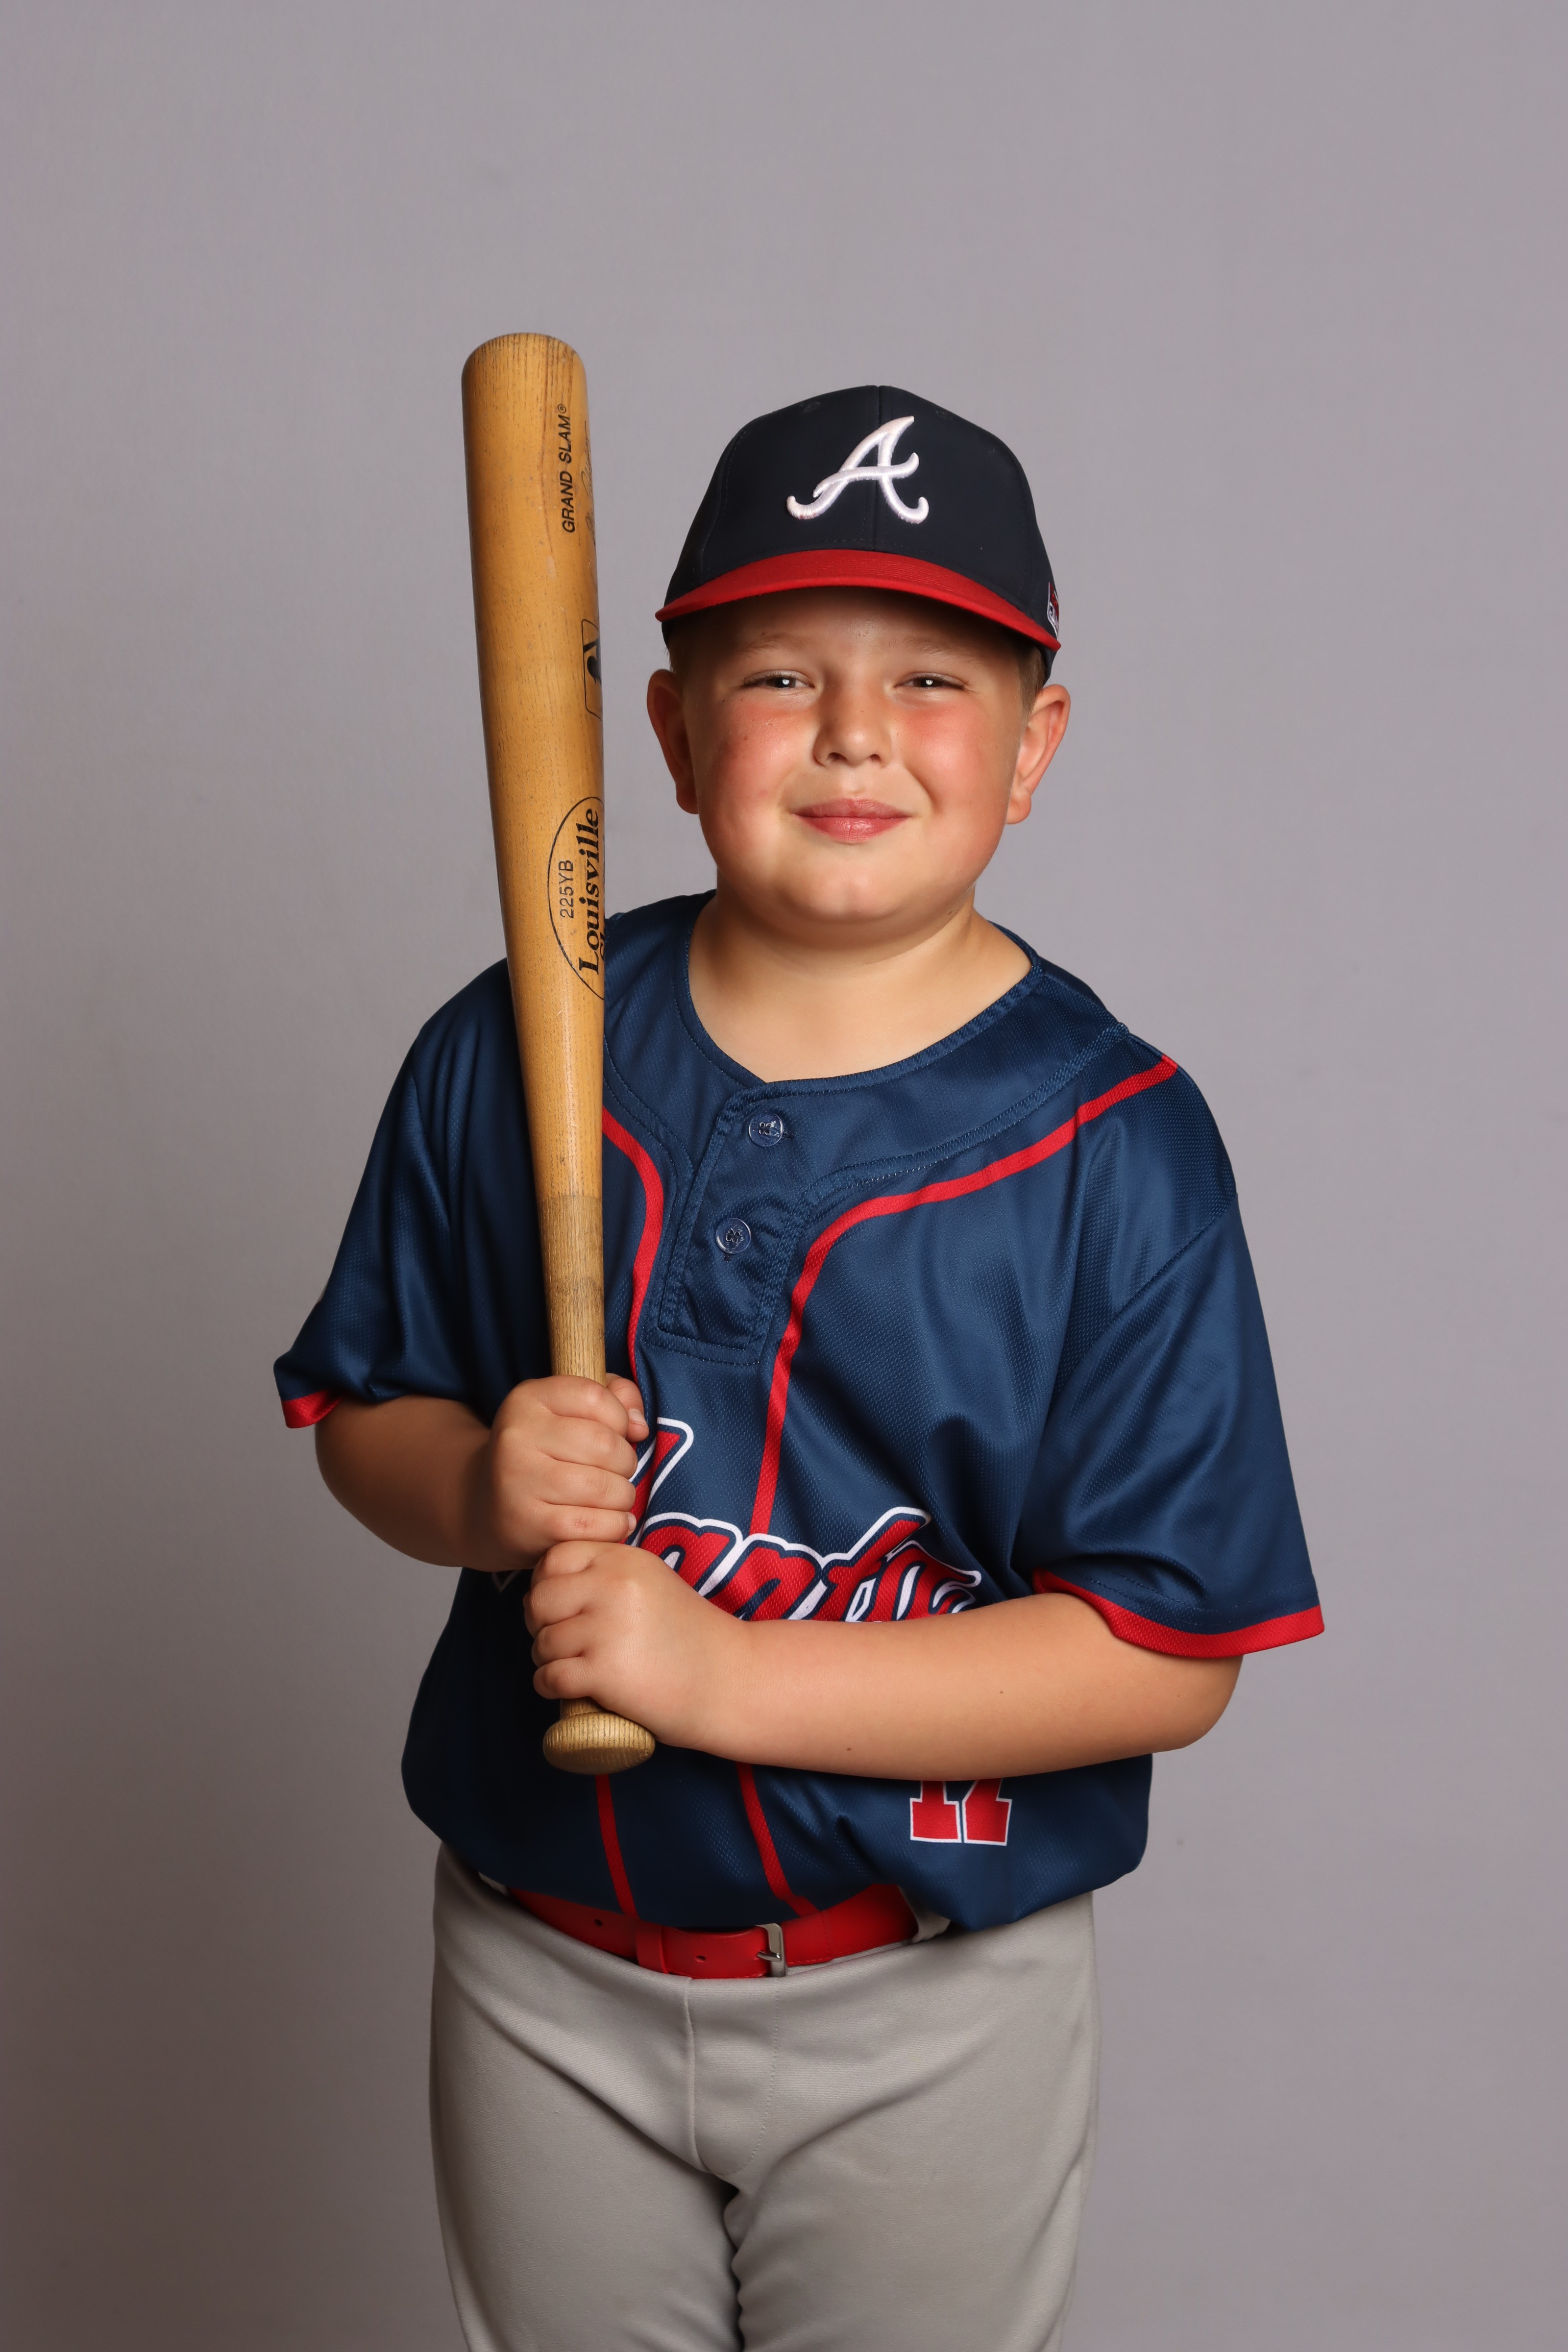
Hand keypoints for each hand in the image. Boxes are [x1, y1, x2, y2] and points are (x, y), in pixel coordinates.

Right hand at [470, 1375, 647, 1569]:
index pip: (595, 1396)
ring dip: (623, 1497)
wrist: (488, 1507)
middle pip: (604, 1444)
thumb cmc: (545, 1455)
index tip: (615, 1434)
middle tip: (617, 1473)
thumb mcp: (570, 1411)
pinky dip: (615, 1526)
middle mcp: (516, 1436)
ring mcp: (518, 1481)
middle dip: (626, 1462)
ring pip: (603, 1487)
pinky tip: (611, 1522)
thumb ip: (615, 1398)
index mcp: (527, 1399)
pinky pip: (594, 1525)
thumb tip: (639, 1425)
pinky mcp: (529, 1524)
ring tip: (614, 1499)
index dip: (619, 1418)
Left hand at [525, 1540, 743, 1749]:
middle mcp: (613, 1586)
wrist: (731, 1680)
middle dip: (539, 1623)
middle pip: (539, 1599)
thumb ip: (612, 1572)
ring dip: (545, 1658)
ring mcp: (607, 1629)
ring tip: (568, 1666)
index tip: (559, 1607)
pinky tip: (562, 1688)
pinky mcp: (604, 1672)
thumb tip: (554, 1583)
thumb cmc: (691, 1636)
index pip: (555, 1557)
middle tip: (558, 1641)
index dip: (546, 1583)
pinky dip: (547, 1686)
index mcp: (625, 1559)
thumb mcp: (653, 1583)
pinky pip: (548, 1676)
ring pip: (542, 1641)